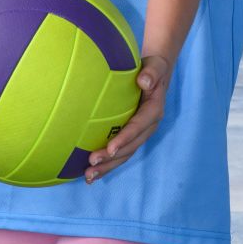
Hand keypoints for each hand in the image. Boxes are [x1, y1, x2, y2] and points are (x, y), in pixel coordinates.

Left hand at [84, 55, 170, 181]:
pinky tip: (90, 172)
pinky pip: (120, 151)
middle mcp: (147, 127)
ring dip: (107, 166)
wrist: (155, 73)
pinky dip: (107, 162)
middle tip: (91, 165)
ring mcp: (140, 133)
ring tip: (88, 177)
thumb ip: (151, 74)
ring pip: (124, 154)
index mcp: (153, 112)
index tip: (110, 148)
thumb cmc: (152, 68)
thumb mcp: (154, 67)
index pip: (138, 128)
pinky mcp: (131, 135)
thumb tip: (143, 81)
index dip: (125, 139)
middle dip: (111, 159)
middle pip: (130, 147)